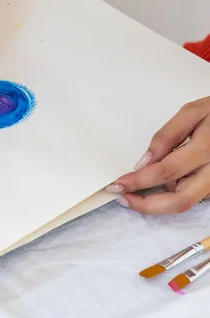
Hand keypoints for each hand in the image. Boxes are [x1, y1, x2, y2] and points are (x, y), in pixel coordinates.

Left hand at [107, 97, 209, 213]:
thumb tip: (145, 161)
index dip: (139, 181)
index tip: (117, 185)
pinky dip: (171, 194)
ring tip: (135, 192)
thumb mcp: (192, 112)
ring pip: (187, 202)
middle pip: (180, 200)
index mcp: (206, 148)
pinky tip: (157, 184)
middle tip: (124, 199)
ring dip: (158, 203)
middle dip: (148, 205)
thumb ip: (167, 136)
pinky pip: (193, 195)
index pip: (166, 171)